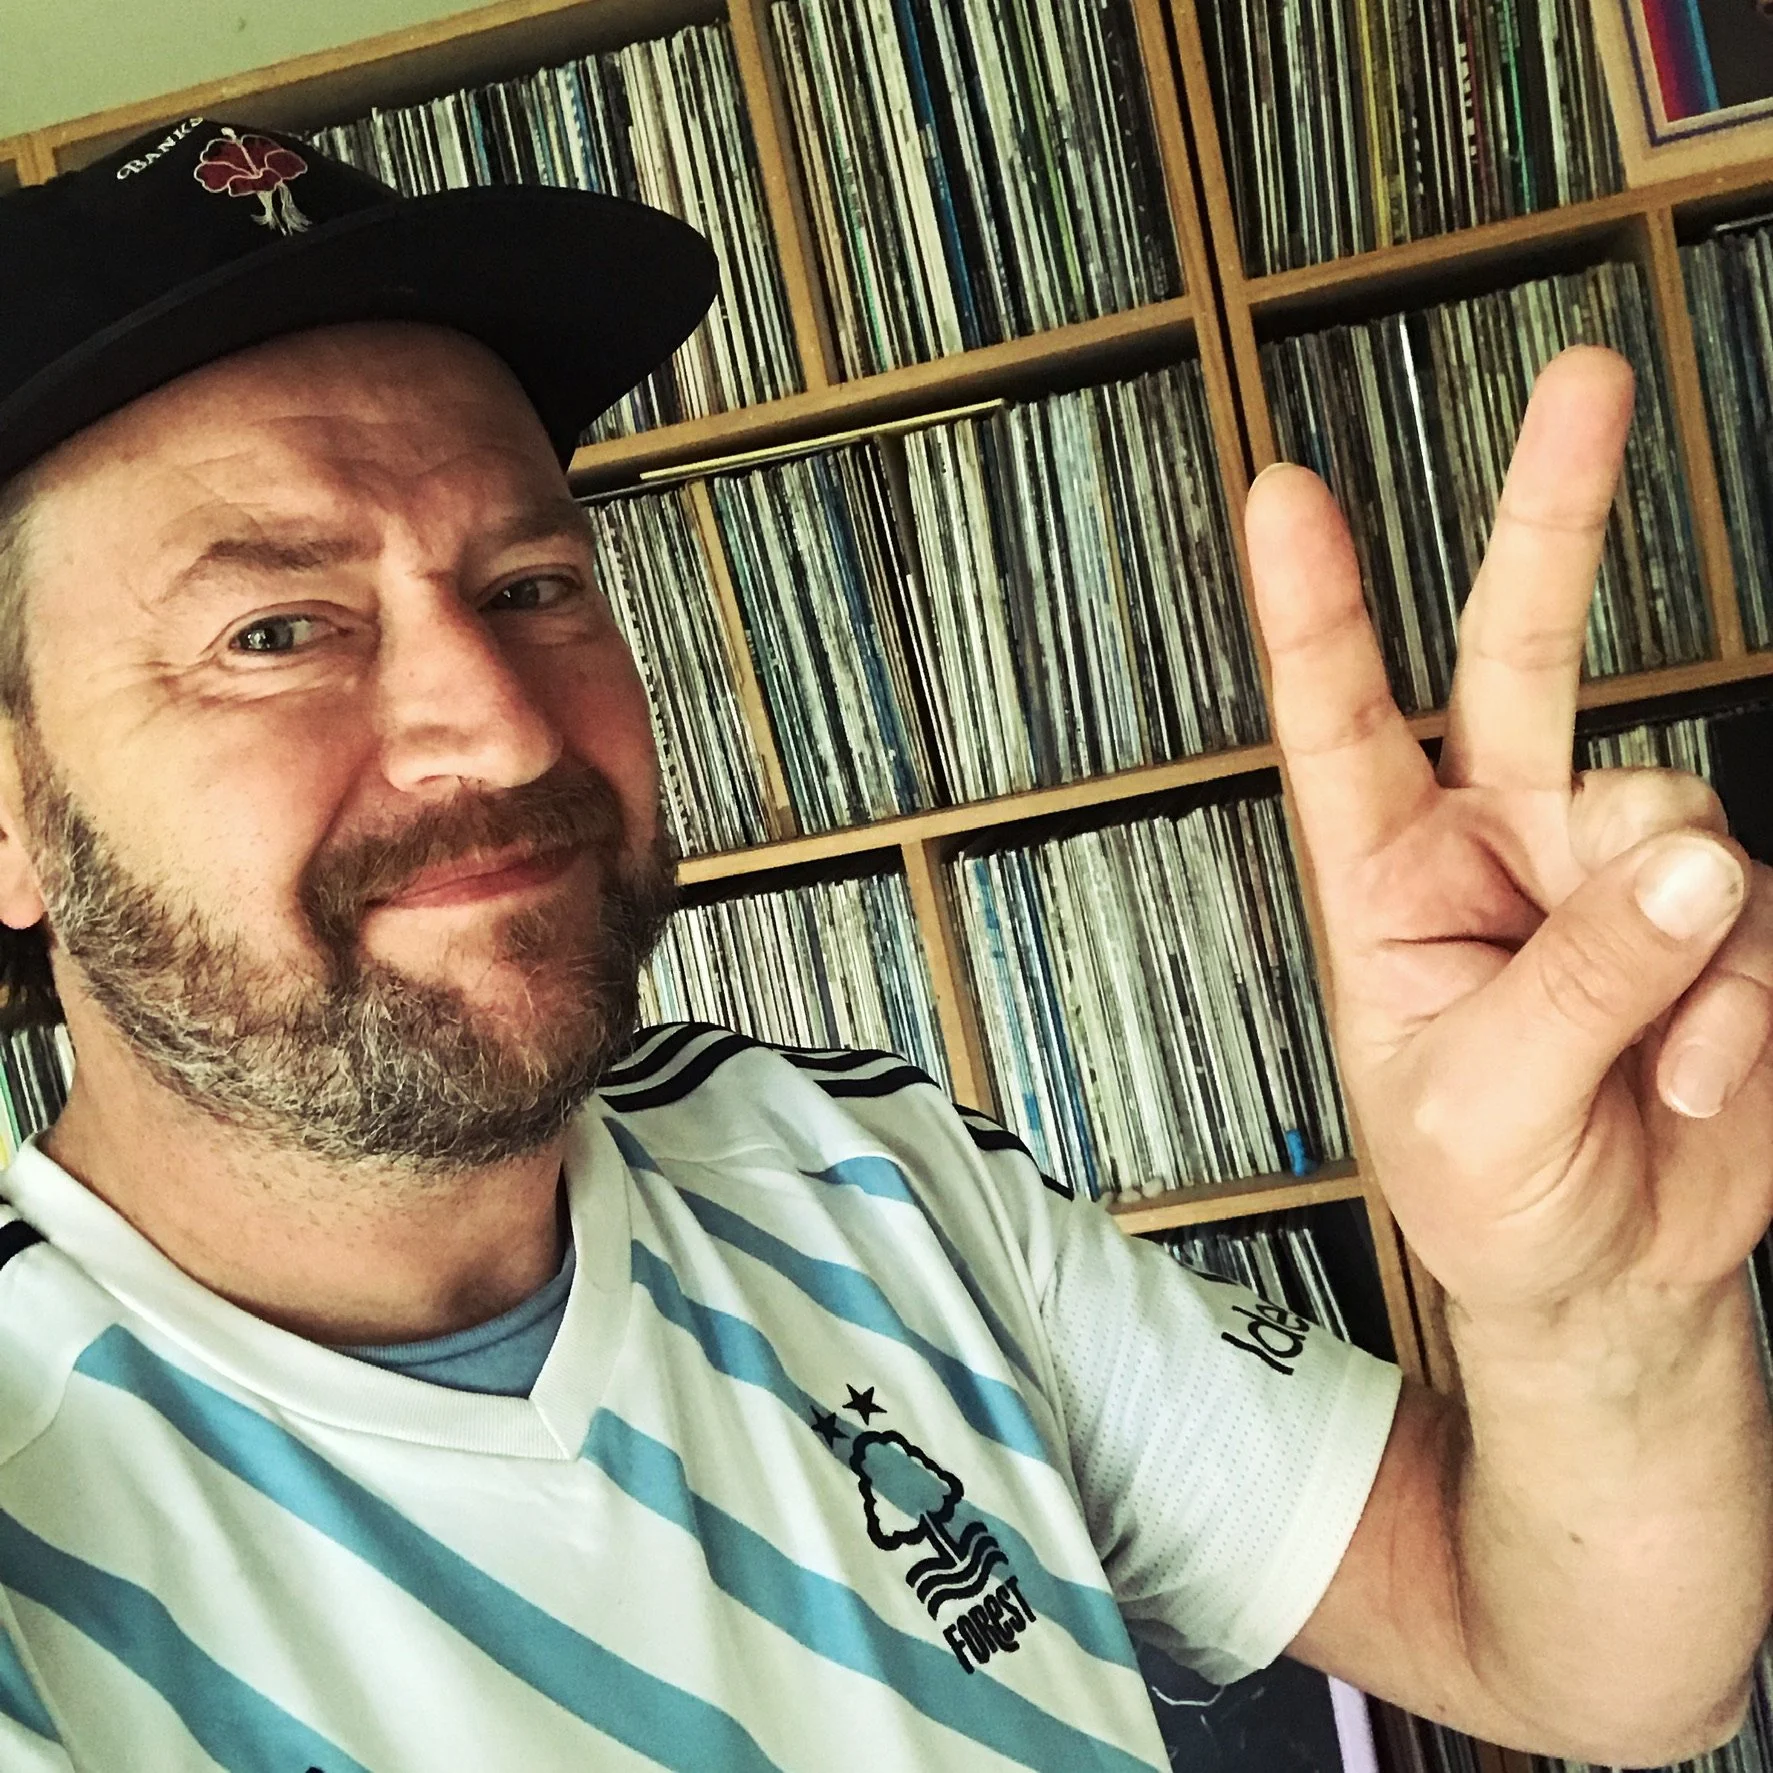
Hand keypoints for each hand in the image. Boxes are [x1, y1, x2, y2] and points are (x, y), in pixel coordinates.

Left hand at [1245, 345, 1772, 1317]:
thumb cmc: (1490, 1196)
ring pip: (1672, 808)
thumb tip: (1697, 854)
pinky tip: (1696, 1078)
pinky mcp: (1715, 922)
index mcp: (1386, 880)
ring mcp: (1610, 873)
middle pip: (1524, 657)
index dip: (1314, 610)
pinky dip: (1740, 1003)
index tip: (1282, 494)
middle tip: (1585, 382)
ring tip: (1652, 1064)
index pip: (1338, 725)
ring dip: (1679, 943)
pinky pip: (1755, 909)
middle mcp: (1496, 846)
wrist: (1603, 1280)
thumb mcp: (1479, 1106)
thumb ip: (1580, 979)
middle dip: (1551, 519)